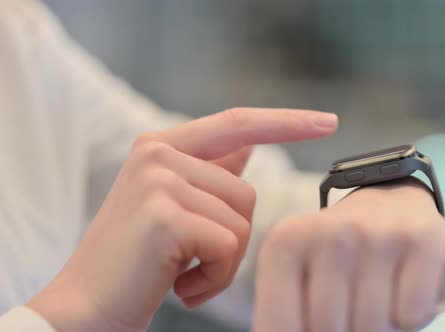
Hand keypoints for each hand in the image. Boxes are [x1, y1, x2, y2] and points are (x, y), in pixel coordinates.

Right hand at [28, 108, 338, 331]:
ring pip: (241, 221)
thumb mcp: (172, 208)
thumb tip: (248, 146)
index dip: (286, 121)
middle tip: (190, 262)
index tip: (327, 121)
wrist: (85, 310)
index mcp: (160, 146)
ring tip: (182, 273)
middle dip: (231, 238)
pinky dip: (215, 278)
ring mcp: (159, 181)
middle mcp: (157, 154)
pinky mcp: (165, 216)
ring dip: (222, 261)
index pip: (237, 123)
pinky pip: (228, 246)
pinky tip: (179, 286)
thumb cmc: (136, 264)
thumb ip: (209, 173)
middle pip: (246, 192)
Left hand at [253, 179, 444, 331]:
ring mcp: (378, 235)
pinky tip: (404, 290)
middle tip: (350, 308)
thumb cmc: (339, 253)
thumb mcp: (296, 274)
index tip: (312, 325)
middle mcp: (331, 233)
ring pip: (373, 326)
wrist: (392, 204)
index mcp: (286, 242)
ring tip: (377, 297)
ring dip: (379, 327)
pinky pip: (412, 315)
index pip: (280, 326)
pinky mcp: (423, 240)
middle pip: (329, 329)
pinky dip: (411, 318)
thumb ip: (286, 314)